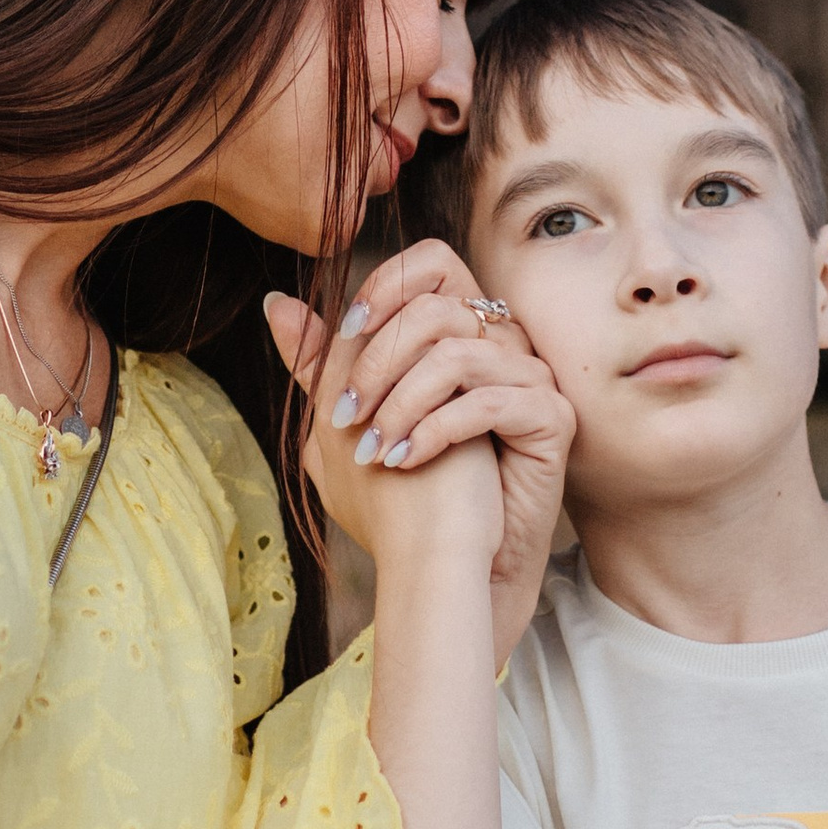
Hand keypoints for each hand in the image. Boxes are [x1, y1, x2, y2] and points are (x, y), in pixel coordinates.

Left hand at [266, 244, 572, 666]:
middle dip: (379, 361)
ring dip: (399, 405)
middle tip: (346, 416)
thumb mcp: (352, 419)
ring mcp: (530, 378)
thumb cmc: (406, 492)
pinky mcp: (551, 417)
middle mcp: (500, 344)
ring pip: (457, 354)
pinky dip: (435, 430)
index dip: (385, 287)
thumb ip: (322, 359)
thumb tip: (276, 302)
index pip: (432, 264)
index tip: (346, 333)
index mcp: (459, 331)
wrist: (450, 564)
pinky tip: (407, 461)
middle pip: (438, 307)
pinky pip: (489, 400)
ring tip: (375, 451)